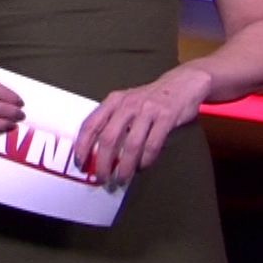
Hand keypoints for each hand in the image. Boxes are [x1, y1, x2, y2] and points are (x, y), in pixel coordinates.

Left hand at [73, 66, 211, 186]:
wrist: (182, 83)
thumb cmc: (150, 98)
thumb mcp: (126, 102)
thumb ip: (113, 121)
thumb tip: (97, 151)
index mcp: (113, 101)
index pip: (91, 124)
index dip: (82, 145)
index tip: (80, 162)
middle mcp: (128, 104)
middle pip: (108, 138)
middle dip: (103, 162)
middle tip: (102, 178)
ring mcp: (148, 110)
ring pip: (131, 145)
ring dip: (125, 166)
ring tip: (121, 178)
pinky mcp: (166, 117)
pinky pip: (152, 144)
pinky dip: (145, 160)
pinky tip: (142, 167)